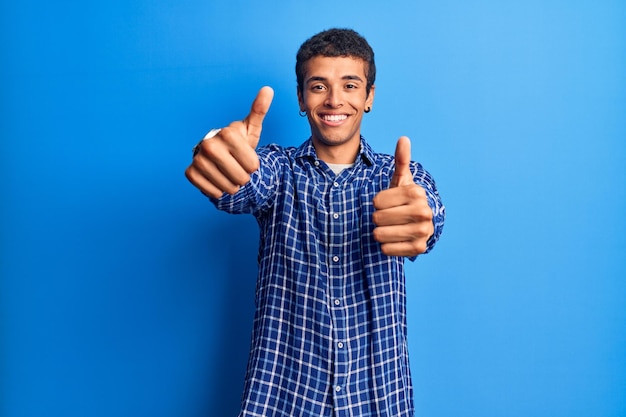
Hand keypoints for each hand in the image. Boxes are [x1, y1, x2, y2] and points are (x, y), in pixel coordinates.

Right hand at [185, 86, 273, 197]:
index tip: (247, 159)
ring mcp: (198, 158)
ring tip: (229, 176)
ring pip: (227, 187)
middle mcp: (209, 143)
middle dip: (243, 178)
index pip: (252, 166)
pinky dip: (218, 191)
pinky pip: (211, 191)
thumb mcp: (250, 129)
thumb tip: (268, 89)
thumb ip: (259, 110)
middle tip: (238, 169)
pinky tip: (217, 181)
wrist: (216, 156)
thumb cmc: (237, 144)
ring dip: (232, 186)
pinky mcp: (190, 172)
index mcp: (227, 133)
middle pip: (240, 177)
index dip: (253, 166)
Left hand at [372, 137, 433, 255]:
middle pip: (377, 218)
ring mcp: (423, 231)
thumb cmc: (404, 200)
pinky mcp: (419, 248)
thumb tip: (403, 139)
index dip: (378, 203)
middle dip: (378, 218)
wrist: (419, 224)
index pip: (376, 201)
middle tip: (389, 217)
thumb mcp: (401, 180)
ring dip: (380, 232)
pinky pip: (387, 249)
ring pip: (380, 234)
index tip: (388, 203)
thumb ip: (401, 160)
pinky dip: (386, 246)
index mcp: (416, 192)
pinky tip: (394, 240)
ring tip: (390, 228)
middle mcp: (424, 211)